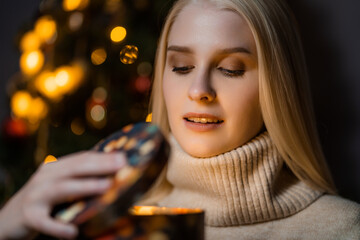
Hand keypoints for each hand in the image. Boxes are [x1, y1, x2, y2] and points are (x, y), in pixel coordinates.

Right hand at [0, 151, 125, 239]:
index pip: (80, 159)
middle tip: (121, 164)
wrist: (6, 220)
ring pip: (62, 189)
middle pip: (75, 169)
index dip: (102, 156)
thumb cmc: (41, 202)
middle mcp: (44, 178)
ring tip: (105, 186)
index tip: (123, 156)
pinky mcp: (28, 217)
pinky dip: (58, 227)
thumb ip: (76, 180)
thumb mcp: (57, 186)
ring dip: (85, 187)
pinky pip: (45, 223)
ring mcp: (35, 196)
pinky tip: (73, 233)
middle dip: (99, 165)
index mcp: (53, 169)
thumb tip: (109, 179)